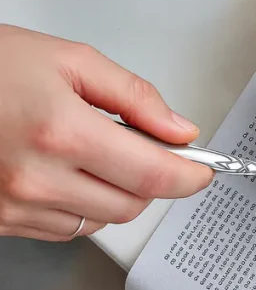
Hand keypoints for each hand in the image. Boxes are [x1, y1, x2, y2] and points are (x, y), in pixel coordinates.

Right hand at [0, 25, 212, 240]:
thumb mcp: (70, 60)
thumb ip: (135, 97)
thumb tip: (180, 129)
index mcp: (61, 132)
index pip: (153, 175)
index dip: (190, 176)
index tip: (203, 169)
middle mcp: (36, 178)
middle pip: (132, 205)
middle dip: (151, 180)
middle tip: (145, 148)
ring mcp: (13, 206)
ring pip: (100, 222)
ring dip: (115, 194)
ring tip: (93, 153)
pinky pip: (64, 229)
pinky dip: (79, 206)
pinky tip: (65, 172)